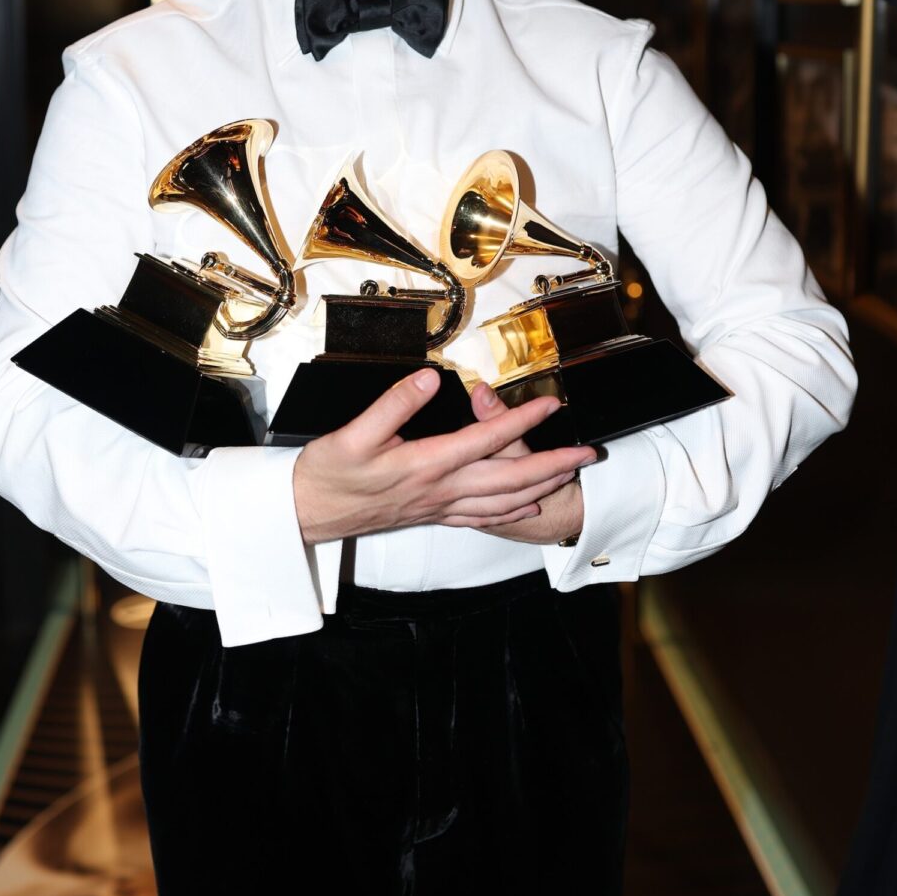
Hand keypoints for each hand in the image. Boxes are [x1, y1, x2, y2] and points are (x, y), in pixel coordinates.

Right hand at [292, 368, 594, 543]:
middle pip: (510, 478)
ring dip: (542, 486)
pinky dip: (512, 511)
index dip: (522, 421)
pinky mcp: (432, 514)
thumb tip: (431, 378)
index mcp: (427, 464)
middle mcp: (441, 488)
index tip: (550, 404)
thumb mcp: (355, 432)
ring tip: (570, 474)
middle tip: (587, 452)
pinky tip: (527, 505)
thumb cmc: (329, 473)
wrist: (309, 513)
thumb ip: (395, 403)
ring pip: (503, 500)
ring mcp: (439, 505)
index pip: (487, 439)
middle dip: (553, 464)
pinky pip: (483, 517)